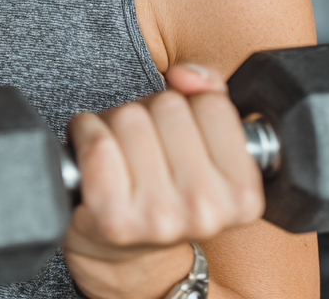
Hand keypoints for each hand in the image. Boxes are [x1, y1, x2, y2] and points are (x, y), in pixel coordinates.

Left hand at [63, 65, 264, 298]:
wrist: (124, 253)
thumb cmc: (164, 191)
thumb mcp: (205, 147)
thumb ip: (210, 96)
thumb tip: (187, 76)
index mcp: (242, 195)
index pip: (213, 105)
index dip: (190, 109)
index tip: (180, 137)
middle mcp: (205, 210)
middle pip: (167, 106)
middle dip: (150, 114)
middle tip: (145, 147)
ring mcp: (159, 217)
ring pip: (130, 117)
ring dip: (115, 123)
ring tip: (120, 154)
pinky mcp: (113, 217)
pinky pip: (97, 140)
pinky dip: (86, 132)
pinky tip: (92, 156)